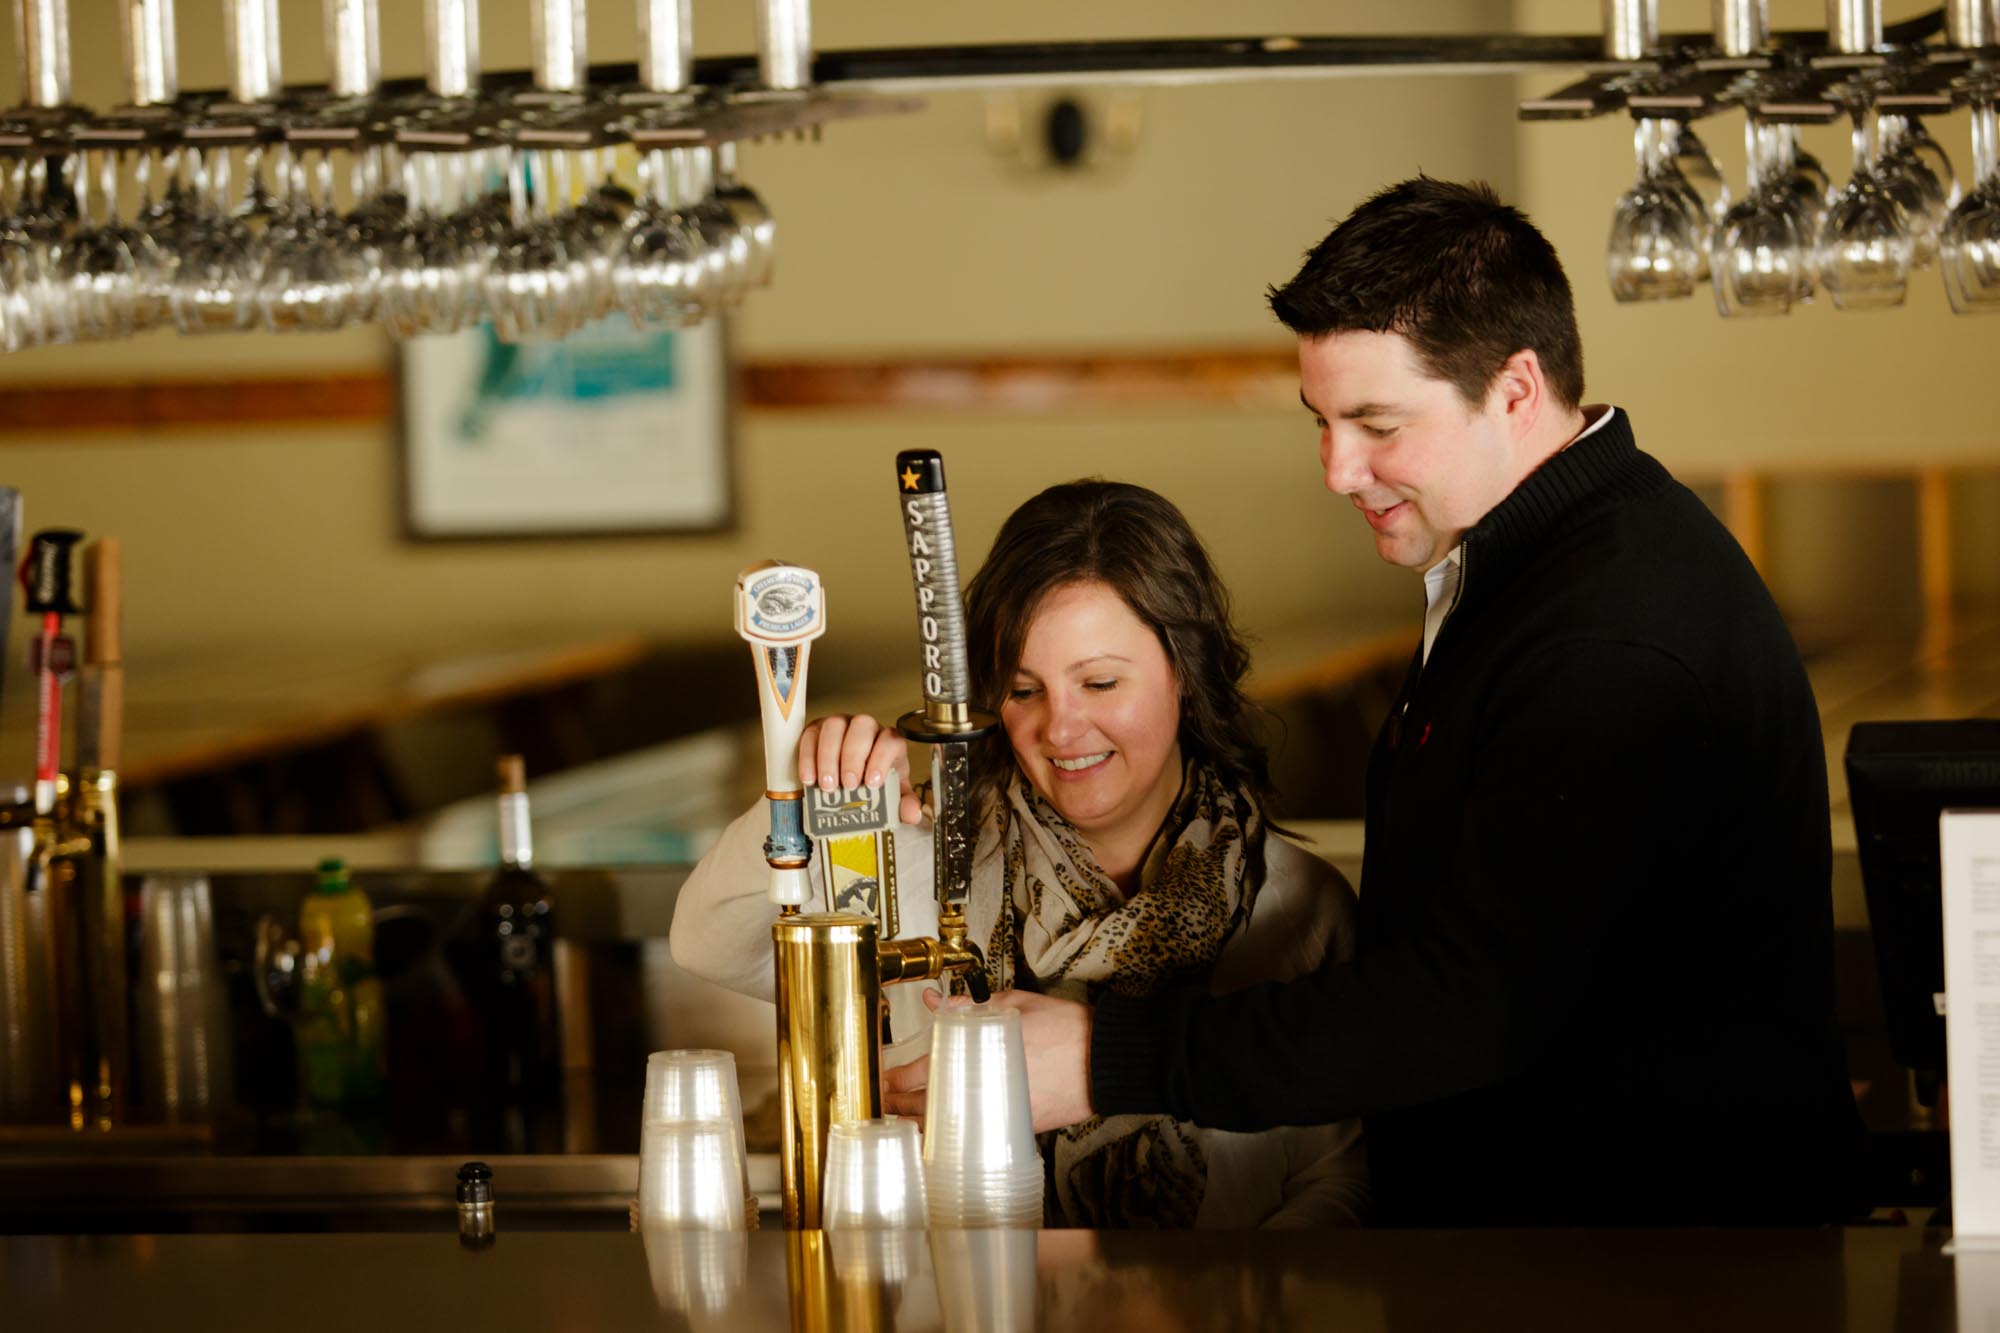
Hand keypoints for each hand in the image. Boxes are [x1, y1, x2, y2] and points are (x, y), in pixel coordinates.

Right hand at [798, 714, 921, 824]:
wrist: (850, 779)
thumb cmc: (872, 780)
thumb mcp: (891, 794)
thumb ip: (903, 804)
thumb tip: (911, 814)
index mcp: (888, 741)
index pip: (890, 740)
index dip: (881, 759)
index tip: (872, 782)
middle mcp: (866, 728)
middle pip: (862, 726)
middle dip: (853, 756)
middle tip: (848, 785)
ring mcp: (840, 725)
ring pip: (834, 726)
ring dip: (829, 756)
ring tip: (827, 784)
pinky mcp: (816, 730)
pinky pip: (811, 735)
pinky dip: (808, 757)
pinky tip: (809, 779)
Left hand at [882, 988, 1095, 1132]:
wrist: (1104, 1061)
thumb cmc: (1064, 1030)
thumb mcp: (1013, 1005)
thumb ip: (971, 1006)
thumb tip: (938, 1003)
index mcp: (978, 1054)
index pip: (923, 1071)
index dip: (897, 1078)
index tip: (885, 1077)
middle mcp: (983, 1089)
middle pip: (926, 1105)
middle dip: (898, 1105)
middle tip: (882, 1101)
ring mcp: (998, 1113)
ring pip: (947, 1128)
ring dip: (921, 1125)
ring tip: (901, 1122)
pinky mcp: (1016, 1128)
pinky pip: (974, 1137)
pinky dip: (953, 1137)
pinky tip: (942, 1136)